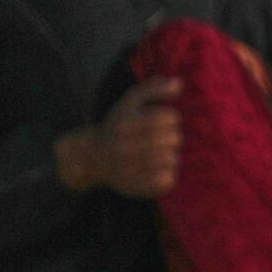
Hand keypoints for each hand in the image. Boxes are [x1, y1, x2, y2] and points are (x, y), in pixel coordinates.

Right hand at [58, 77, 183, 198]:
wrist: (92, 158)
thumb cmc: (118, 125)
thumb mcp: (130, 101)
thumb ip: (154, 88)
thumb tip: (179, 83)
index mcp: (125, 124)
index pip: (170, 117)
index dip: (171, 118)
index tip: (163, 120)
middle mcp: (123, 148)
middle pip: (174, 139)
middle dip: (172, 136)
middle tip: (161, 139)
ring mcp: (128, 169)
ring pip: (172, 159)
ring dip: (170, 155)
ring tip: (159, 153)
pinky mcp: (135, 187)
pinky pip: (167, 180)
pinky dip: (168, 173)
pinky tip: (157, 168)